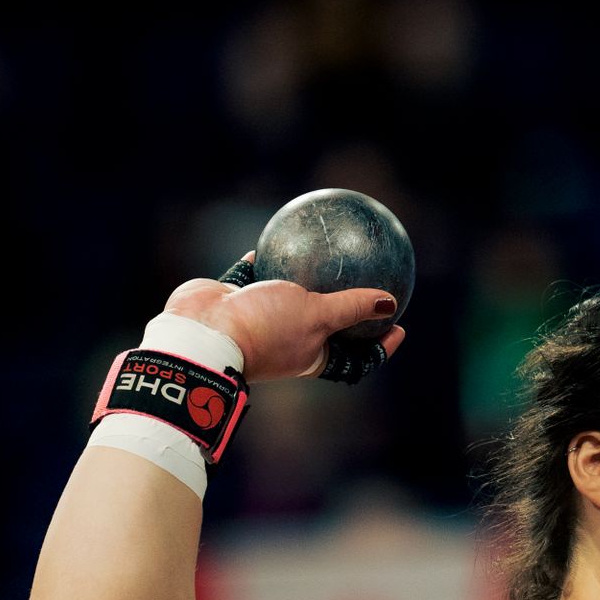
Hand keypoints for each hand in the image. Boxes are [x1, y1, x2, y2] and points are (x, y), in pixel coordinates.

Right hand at [161, 252, 407, 381]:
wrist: (200, 333)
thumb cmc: (265, 327)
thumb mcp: (318, 315)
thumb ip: (352, 307)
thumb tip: (390, 303)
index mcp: (312, 355)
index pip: (356, 358)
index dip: (380, 347)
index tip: (400, 328)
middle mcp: (288, 340)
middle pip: (324, 327)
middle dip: (343, 310)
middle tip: (364, 283)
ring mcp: (259, 320)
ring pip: (286, 296)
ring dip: (300, 280)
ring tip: (319, 254)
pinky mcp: (233, 301)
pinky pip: (250, 277)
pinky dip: (259, 263)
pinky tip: (268, 241)